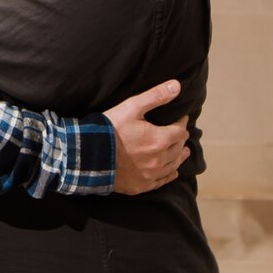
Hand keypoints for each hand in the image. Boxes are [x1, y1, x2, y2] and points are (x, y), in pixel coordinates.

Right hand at [104, 78, 189, 195]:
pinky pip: (162, 181)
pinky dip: (170, 174)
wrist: (89, 155)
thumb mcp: (132, 107)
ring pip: (173, 165)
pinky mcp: (141, 186)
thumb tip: (176, 86)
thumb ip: (155, 96)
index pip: (180, 131)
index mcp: (159, 140)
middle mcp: (159, 160)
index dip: (182, 123)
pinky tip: (172, 172)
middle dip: (181, 139)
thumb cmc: (110, 128)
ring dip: (179, 157)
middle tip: (181, 134)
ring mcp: (150, 175)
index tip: (182, 118)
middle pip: (178, 148)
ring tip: (184, 151)